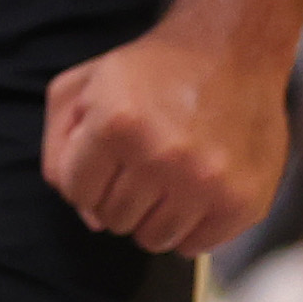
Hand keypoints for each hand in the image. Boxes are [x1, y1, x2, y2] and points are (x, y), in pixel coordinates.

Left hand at [45, 18, 285, 254]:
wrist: (230, 53)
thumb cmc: (149, 71)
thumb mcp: (82, 86)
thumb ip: (60, 149)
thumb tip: (86, 216)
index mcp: (115, 125)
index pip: (76, 192)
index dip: (83, 180)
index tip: (103, 162)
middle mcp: (160, 157)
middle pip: (112, 218)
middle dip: (115, 198)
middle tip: (136, 168)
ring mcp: (206, 183)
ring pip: (153, 239)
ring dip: (150, 217)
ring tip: (163, 181)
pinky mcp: (242, 203)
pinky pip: (195, 248)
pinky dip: (187, 229)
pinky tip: (191, 195)